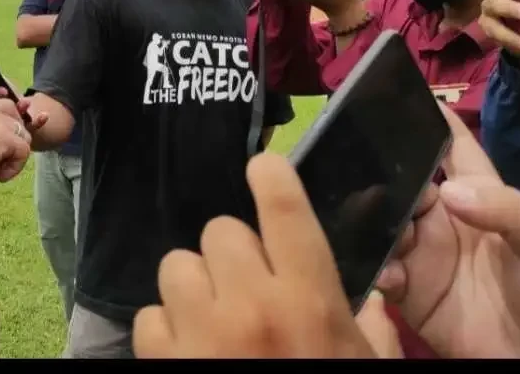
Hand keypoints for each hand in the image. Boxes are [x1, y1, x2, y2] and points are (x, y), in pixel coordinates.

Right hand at [0, 98, 35, 195]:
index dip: (11, 126)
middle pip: (20, 121)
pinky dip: (14, 168)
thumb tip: (1, 145)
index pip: (8, 107)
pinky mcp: (5, 138)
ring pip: (24, 138)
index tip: (5, 146)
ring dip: (13, 157)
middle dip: (15, 141)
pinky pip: (24, 153)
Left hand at [132, 151, 381, 357]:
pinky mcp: (163, 360)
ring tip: (214, 320)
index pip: (284, 208)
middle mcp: (252, 305)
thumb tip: (370, 301)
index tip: (263, 167)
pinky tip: (189, 352)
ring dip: (194, 288)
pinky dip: (166, 331)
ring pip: (177, 266)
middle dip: (233, 255)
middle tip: (247, 287)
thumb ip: (369, 329)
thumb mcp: (367, 370)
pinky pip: (149, 315)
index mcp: (310, 302)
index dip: (271, 176)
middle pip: (221, 231)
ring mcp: (201, 332)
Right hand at [376, 105, 519, 357]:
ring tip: (372, 224)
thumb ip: (504, 209)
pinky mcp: (407, 291)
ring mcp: (421, 253)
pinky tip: (389, 272)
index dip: (430, 120)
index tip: (396, 92)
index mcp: (478, 195)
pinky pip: (379, 270)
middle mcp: (443, 218)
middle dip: (380, 175)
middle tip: (357, 169)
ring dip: (372, 222)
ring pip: (381, 224)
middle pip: (401, 183)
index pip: (451, 146)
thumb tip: (447, 192)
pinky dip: (376, 267)